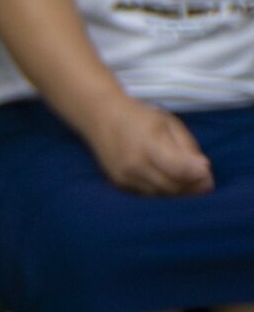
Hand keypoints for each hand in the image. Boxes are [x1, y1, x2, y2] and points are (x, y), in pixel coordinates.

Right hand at [81, 96, 213, 195]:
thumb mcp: (169, 124)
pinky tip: (171, 184)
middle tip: (205, 184)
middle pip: (171, 186)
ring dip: (178, 192)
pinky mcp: (119, 185)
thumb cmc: (140, 117)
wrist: (102, 119)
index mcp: (149, 144)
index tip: (209, 176)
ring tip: (190, 184)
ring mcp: (124, 178)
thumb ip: (187, 147)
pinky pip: (147, 194)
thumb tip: (203, 170)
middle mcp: (134, 166)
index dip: (197, 175)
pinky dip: (163, 192)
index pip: (179, 169)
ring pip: (160, 194)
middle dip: (191, 187)